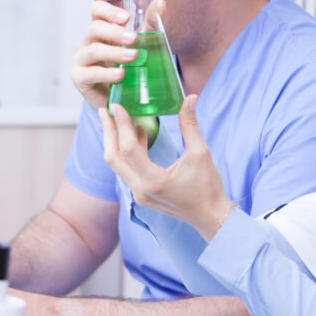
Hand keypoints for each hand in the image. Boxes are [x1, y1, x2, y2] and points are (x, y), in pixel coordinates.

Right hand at [70, 0, 165, 108]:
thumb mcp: (142, 44)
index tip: (126, 17)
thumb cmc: (129, 67)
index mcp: (100, 29)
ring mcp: (80, 59)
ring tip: (133, 57)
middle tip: (133, 38)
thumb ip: (150, 24)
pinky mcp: (79, 78)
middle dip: (115, 32)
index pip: (97, 10)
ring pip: (93, 50)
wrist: (121, 98)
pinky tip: (120, 75)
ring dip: (114, 52)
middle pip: (95, 28)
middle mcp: (87, 41)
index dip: (109, 10)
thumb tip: (161, 3)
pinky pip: (90, 73)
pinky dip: (106, 74)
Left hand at [99, 95, 235, 239]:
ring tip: (120, 119)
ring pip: (118, 165)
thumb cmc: (208, 187)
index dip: (121, 125)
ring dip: (116, 142)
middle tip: (105, 110)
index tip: (117, 106)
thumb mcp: (201, 153)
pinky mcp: (141, 195)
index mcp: (154, 181)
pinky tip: (138, 135)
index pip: (129, 149)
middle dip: (108, 132)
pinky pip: (127, 171)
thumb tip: (190, 98)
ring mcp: (139, 195)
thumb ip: (190, 125)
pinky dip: (127, 153)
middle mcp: (141, 190)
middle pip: (113, 158)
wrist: (210, 217)